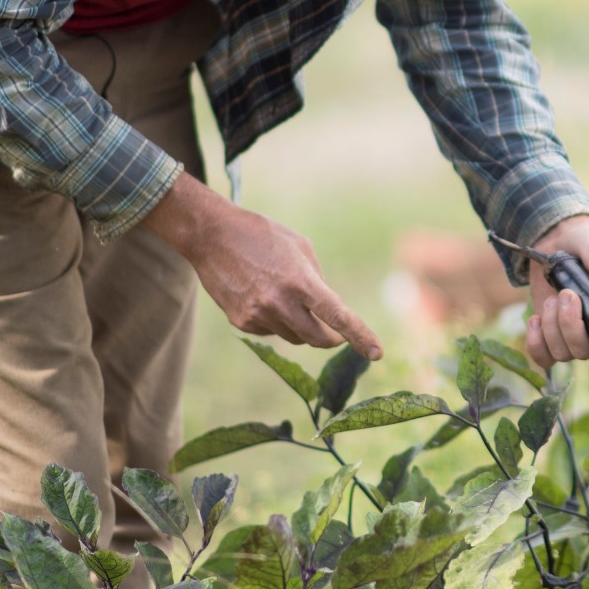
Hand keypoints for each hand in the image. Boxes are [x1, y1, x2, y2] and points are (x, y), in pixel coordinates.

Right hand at [143, 174, 382, 357]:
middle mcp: (279, 302)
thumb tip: (329, 312)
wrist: (212, 236)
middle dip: (332, 338)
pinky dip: (277, 321)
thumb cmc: (263, 235)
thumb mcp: (301, 248)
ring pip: (294, 337)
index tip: (377, 352)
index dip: (360, 336)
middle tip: (337, 332)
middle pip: (317, 339)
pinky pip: (272, 331)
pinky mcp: (241, 321)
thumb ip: (318, 281)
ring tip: (287, 296)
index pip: (337, 316)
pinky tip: (264, 296)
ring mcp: (258, 315)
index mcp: (300, 281)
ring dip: (302, 326)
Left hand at [525, 215, 588, 369]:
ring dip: (551, 326)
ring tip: (552, 299)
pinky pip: (543, 358)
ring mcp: (573, 338)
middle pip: (584, 352)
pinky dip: (536, 342)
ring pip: (562, 354)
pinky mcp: (549, 338)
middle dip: (569, 324)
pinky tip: (536, 319)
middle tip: (566, 293)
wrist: (558, 239)